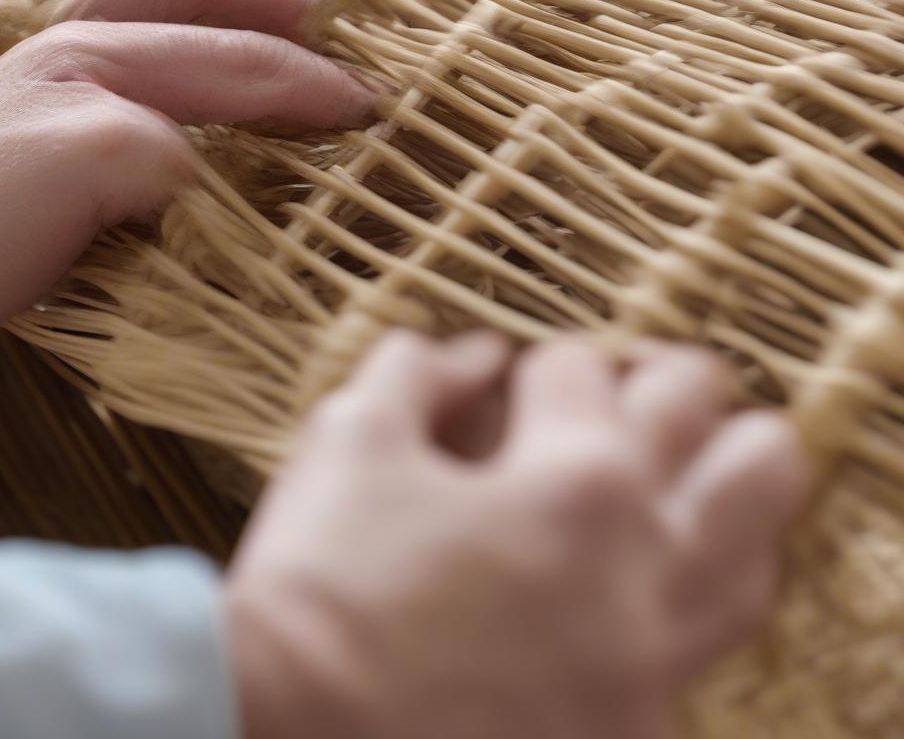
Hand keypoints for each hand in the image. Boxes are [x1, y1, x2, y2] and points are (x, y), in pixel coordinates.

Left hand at [0, 0, 375, 360]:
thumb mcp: (78, 173)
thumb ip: (163, 151)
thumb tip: (218, 177)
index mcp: (101, 60)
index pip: (232, 64)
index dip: (308, 84)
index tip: (372, 107)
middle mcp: (84, 50)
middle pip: (198, 3)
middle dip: (276, 12)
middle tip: (337, 24)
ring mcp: (62, 73)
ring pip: (160, 4)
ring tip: (284, 8)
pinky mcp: (51, 113)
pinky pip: (135, 44)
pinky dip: (188, 33)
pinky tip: (204, 62)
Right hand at [228, 332, 808, 738]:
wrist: (296, 738)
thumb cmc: (321, 583)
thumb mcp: (351, 440)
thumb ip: (420, 371)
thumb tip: (474, 354)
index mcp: (573, 480)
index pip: (585, 369)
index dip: (537, 360)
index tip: (512, 378)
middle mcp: (643, 563)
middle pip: (739, 439)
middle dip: (686, 389)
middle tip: (642, 388)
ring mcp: (652, 655)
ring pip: (757, 546)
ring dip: (730, 489)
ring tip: (685, 469)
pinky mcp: (636, 726)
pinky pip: (709, 640)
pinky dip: (699, 584)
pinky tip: (660, 572)